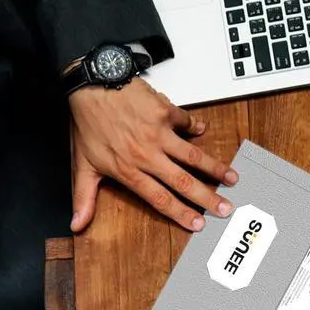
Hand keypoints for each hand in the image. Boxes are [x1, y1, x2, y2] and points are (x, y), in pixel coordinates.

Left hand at [68, 77, 238, 231]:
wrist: (91, 84)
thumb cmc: (87, 122)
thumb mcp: (82, 165)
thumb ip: (84, 197)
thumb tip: (77, 224)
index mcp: (129, 170)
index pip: (160, 199)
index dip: (181, 213)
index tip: (198, 223)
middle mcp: (147, 154)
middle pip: (183, 181)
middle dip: (207, 198)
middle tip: (225, 208)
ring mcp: (158, 133)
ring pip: (192, 155)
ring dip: (214, 168)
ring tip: (232, 178)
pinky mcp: (164, 111)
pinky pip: (185, 121)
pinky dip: (195, 126)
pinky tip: (203, 130)